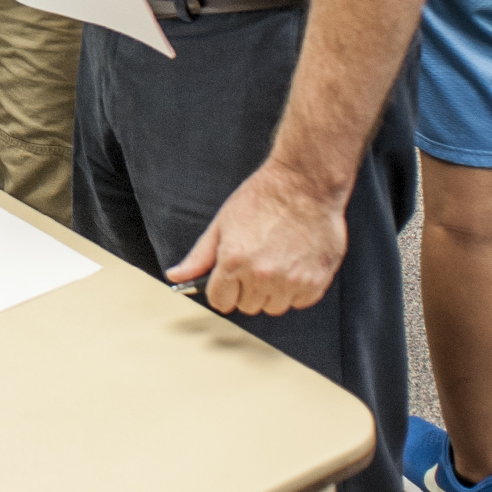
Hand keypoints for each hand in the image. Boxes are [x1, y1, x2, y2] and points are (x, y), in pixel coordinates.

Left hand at [165, 159, 348, 315]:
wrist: (304, 184)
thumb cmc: (262, 199)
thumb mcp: (222, 223)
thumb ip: (199, 257)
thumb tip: (176, 277)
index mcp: (233, 261)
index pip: (220, 301)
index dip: (221, 291)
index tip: (226, 283)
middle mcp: (262, 275)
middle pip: (247, 306)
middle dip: (245, 290)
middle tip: (253, 263)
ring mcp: (291, 280)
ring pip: (274, 307)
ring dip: (272, 292)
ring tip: (275, 262)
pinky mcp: (316, 281)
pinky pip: (300, 302)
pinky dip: (296, 290)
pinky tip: (294, 264)